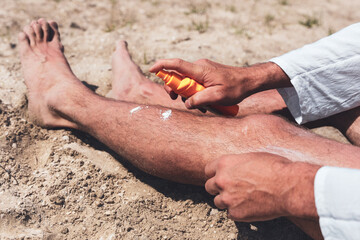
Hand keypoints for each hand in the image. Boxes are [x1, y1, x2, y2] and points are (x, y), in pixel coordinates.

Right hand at [149, 59, 289, 108]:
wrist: (249, 81)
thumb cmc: (235, 88)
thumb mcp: (217, 97)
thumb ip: (199, 100)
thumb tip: (187, 103)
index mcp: (200, 70)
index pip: (176, 64)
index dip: (162, 66)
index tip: (151, 69)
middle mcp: (199, 67)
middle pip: (178, 75)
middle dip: (175, 89)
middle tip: (178, 101)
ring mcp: (203, 69)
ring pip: (187, 81)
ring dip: (188, 93)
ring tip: (201, 106)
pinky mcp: (206, 73)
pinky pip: (195, 82)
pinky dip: (195, 92)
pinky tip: (205, 102)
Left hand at [205, 153, 319, 221]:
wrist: (288, 186)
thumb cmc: (275, 168)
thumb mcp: (252, 157)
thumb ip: (237, 164)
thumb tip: (233, 168)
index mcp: (224, 164)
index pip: (208, 170)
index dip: (215, 174)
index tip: (220, 177)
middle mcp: (222, 180)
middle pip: (209, 186)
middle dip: (219, 188)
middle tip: (231, 189)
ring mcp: (227, 198)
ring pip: (218, 202)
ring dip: (227, 201)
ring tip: (243, 198)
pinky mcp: (235, 213)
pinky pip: (230, 214)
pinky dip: (238, 211)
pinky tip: (249, 206)